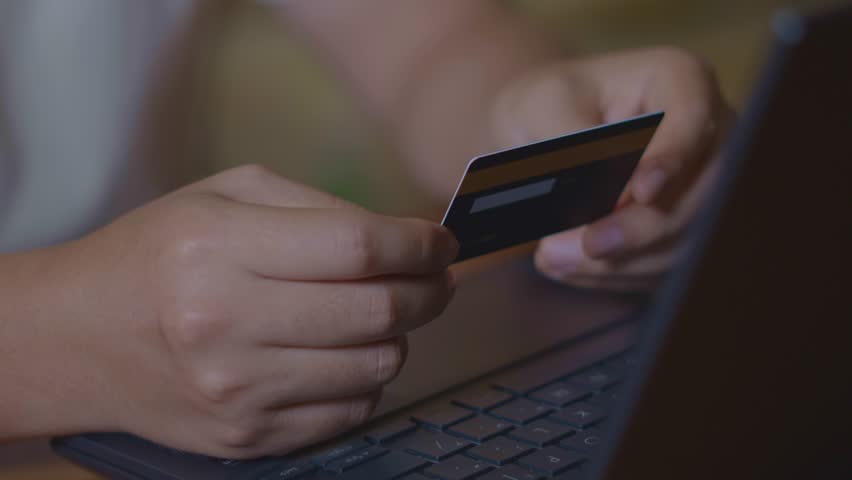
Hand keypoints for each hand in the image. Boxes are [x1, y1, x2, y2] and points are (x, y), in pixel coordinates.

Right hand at [45, 165, 456, 457]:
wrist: (79, 337)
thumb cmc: (156, 255)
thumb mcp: (224, 196)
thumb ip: (317, 207)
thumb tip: (402, 234)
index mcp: (220, 247)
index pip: (357, 247)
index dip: (419, 244)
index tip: (442, 242)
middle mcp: (226, 323)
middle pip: (378, 310)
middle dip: (431, 290)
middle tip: (437, 278)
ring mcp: (238, 390)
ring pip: (377, 365)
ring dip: (402, 335)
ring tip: (386, 313)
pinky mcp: (246, 435)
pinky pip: (350, 411)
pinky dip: (368, 379)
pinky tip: (347, 353)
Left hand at [491, 47, 734, 290]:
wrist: (542, 130)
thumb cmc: (547, 105)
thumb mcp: (545, 107)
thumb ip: (574, 143)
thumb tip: (602, 193)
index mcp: (680, 80)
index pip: (692, 119)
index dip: (671, 159)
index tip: (640, 193)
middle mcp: (708, 131)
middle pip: (698, 192)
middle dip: (637, 230)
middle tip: (578, 247)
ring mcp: (705, 183)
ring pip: (684, 237)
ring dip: (621, 260)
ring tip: (555, 258)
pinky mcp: (687, 226)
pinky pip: (666, 263)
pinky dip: (617, 272)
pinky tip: (571, 266)